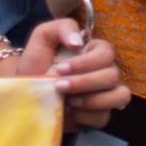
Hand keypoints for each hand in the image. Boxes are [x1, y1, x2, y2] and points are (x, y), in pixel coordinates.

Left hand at [10, 20, 130, 128]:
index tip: (61, 68)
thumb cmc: (36, 62)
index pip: (107, 53)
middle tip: (59, 86)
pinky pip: (104, 117)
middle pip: (113, 75)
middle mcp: (104, 71)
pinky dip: (86, 116)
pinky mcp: (98, 115)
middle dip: (84, 82)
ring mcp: (105, 94)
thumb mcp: (43, 37)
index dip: (86, 62)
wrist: (25, 91)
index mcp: (95, 51)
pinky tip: (70, 112)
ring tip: (68, 101)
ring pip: (119, 96)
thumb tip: (79, 42)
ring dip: (92, 100)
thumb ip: (63, 28)